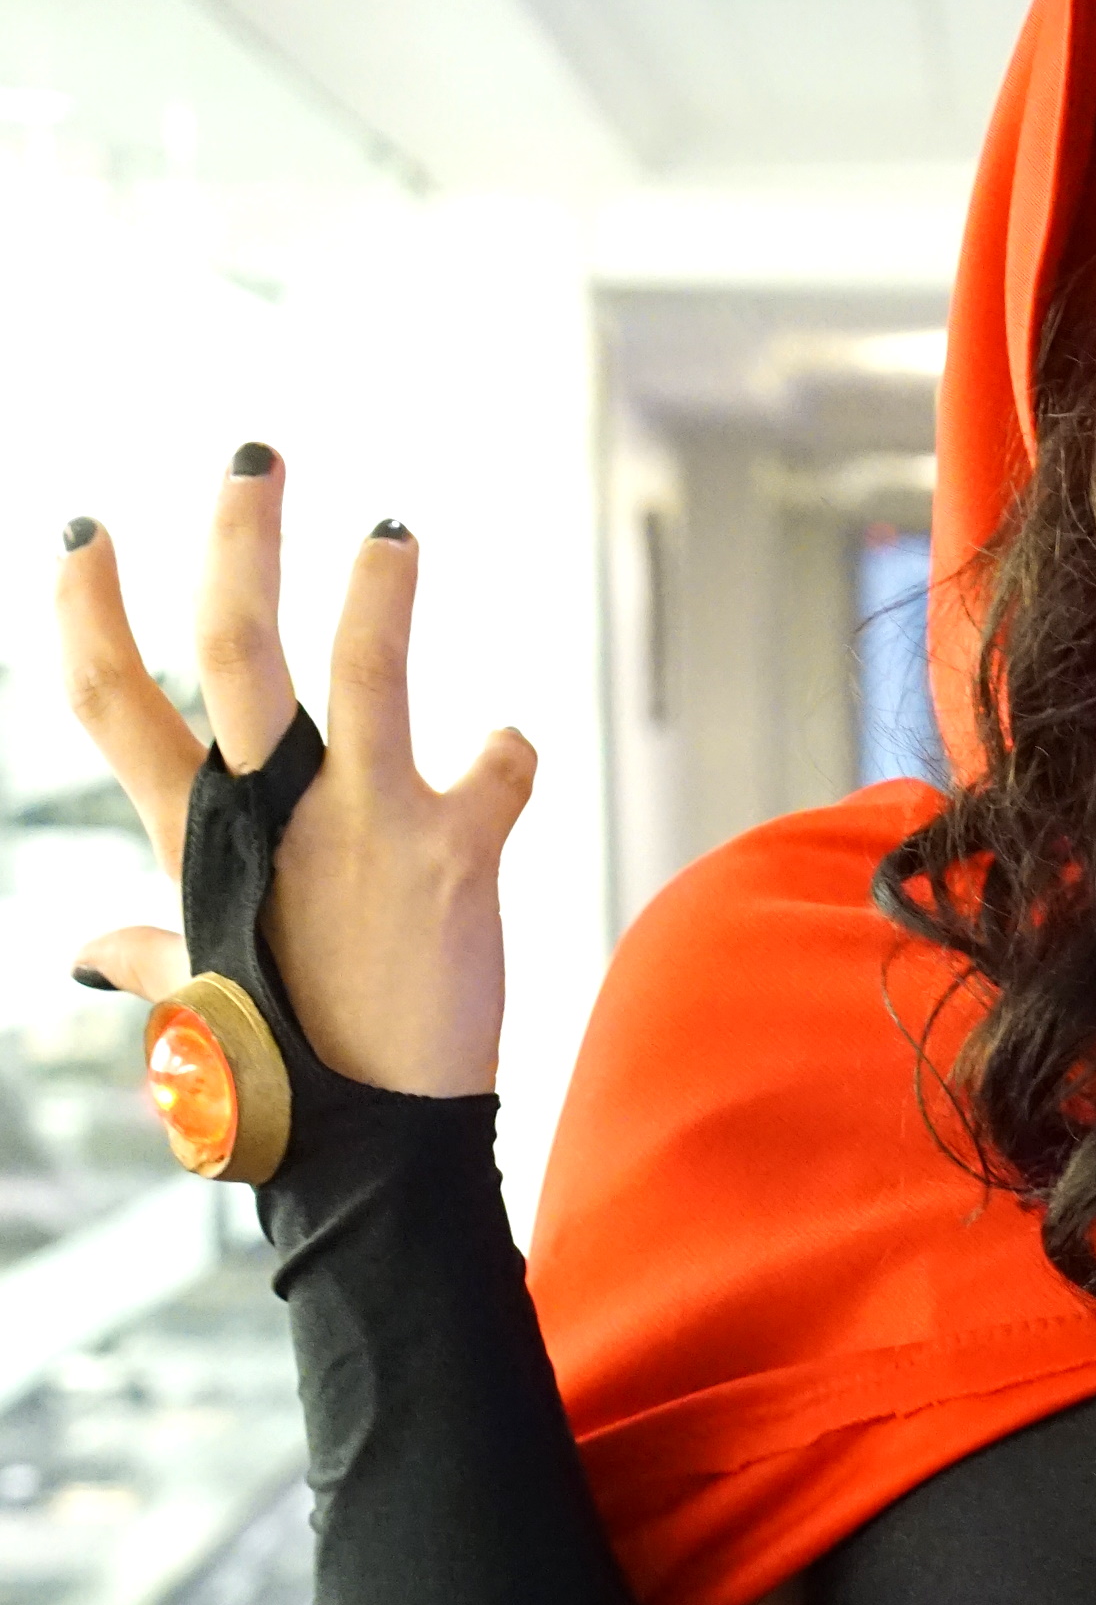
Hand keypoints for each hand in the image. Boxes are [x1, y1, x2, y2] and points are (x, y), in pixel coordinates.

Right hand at [53, 446, 533, 1095]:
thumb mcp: (196, 1005)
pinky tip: (505, 744)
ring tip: (394, 529)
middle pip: (231, 648)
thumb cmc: (280, 1078)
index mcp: (197, 843)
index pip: (112, 702)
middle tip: (255, 458)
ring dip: (381, 591)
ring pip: (365, 670)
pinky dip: (506, 752)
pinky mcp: (457, 853)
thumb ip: (149, 956)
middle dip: (238, 540)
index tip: (81, 534)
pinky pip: (498, 768)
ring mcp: (364, 826)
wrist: (377, 1146)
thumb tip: (88, 954)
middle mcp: (272, 818)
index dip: (86, 610)